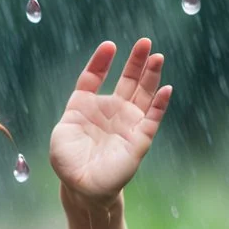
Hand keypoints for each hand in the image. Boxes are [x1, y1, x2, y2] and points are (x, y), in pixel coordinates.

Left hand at [49, 38, 172, 205]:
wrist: (82, 187)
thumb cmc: (68, 161)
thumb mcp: (63, 131)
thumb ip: (75, 111)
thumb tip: (86, 94)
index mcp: (86, 107)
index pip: (94, 77)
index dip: (101, 62)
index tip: (109, 46)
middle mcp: (110, 110)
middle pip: (126, 80)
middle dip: (136, 61)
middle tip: (145, 42)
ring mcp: (126, 122)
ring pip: (143, 93)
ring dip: (151, 75)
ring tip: (157, 56)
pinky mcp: (139, 137)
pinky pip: (152, 117)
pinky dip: (160, 103)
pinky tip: (166, 89)